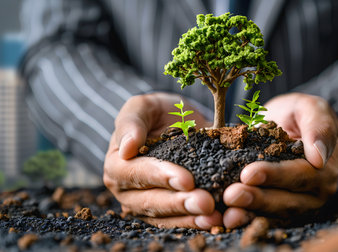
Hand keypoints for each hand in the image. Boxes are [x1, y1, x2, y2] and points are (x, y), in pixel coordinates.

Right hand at [104, 92, 221, 228]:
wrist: (177, 123)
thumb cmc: (157, 113)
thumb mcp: (144, 106)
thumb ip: (132, 122)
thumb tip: (126, 148)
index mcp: (116, 164)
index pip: (135, 173)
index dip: (160, 177)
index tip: (186, 179)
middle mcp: (126, 190)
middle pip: (150, 201)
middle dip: (179, 203)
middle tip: (205, 203)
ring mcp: (144, 205)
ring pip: (164, 217)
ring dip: (189, 217)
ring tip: (212, 215)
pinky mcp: (164, 214)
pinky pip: (177, 222)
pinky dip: (195, 222)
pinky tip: (214, 221)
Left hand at [223, 93, 337, 227]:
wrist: (288, 127)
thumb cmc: (299, 115)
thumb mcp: (310, 108)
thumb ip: (319, 126)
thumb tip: (319, 156)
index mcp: (324, 170)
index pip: (299, 175)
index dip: (274, 175)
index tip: (248, 174)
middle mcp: (314, 194)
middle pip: (285, 201)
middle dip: (256, 199)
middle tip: (231, 195)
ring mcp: (297, 206)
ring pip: (272, 213)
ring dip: (248, 213)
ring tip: (227, 212)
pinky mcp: (279, 211)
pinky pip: (262, 217)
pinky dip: (244, 219)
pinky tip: (225, 218)